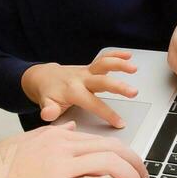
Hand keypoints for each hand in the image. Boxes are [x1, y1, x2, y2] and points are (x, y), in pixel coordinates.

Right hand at [0, 123, 149, 177]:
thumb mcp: (22, 143)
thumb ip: (48, 136)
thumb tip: (67, 128)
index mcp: (53, 135)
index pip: (98, 140)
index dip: (121, 153)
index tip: (129, 165)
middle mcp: (61, 146)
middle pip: (113, 148)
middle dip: (135, 163)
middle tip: (144, 177)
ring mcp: (62, 166)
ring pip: (113, 164)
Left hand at [20, 52, 138, 126]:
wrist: (42, 77)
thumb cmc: (48, 94)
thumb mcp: (46, 104)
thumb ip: (49, 110)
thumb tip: (47, 114)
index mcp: (72, 91)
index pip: (93, 103)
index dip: (107, 114)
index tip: (120, 122)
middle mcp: (81, 79)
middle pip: (102, 81)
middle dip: (118, 86)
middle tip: (133, 92)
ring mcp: (86, 71)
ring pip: (104, 64)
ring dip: (119, 64)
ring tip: (133, 68)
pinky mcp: (90, 67)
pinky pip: (103, 58)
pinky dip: (116, 55)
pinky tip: (128, 55)